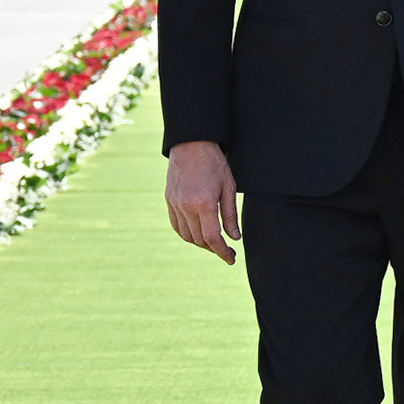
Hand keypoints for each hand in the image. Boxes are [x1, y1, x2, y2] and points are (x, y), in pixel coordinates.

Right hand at [164, 139, 240, 263]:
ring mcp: (175, 204)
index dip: (222, 252)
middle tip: (227, 250)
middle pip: (199, 240)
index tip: (231, 259)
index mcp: (204, 204)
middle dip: (214, 249)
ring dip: (200, 243)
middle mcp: (186, 207)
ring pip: (186, 235)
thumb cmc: (214, 163)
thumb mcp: (229, 187)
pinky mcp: (169, 200)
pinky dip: (187, 233)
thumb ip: (230, 215)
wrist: (191, 144)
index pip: (212, 239)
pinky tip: (198, 233)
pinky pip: (176, 225)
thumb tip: (234, 237)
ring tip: (214, 243)